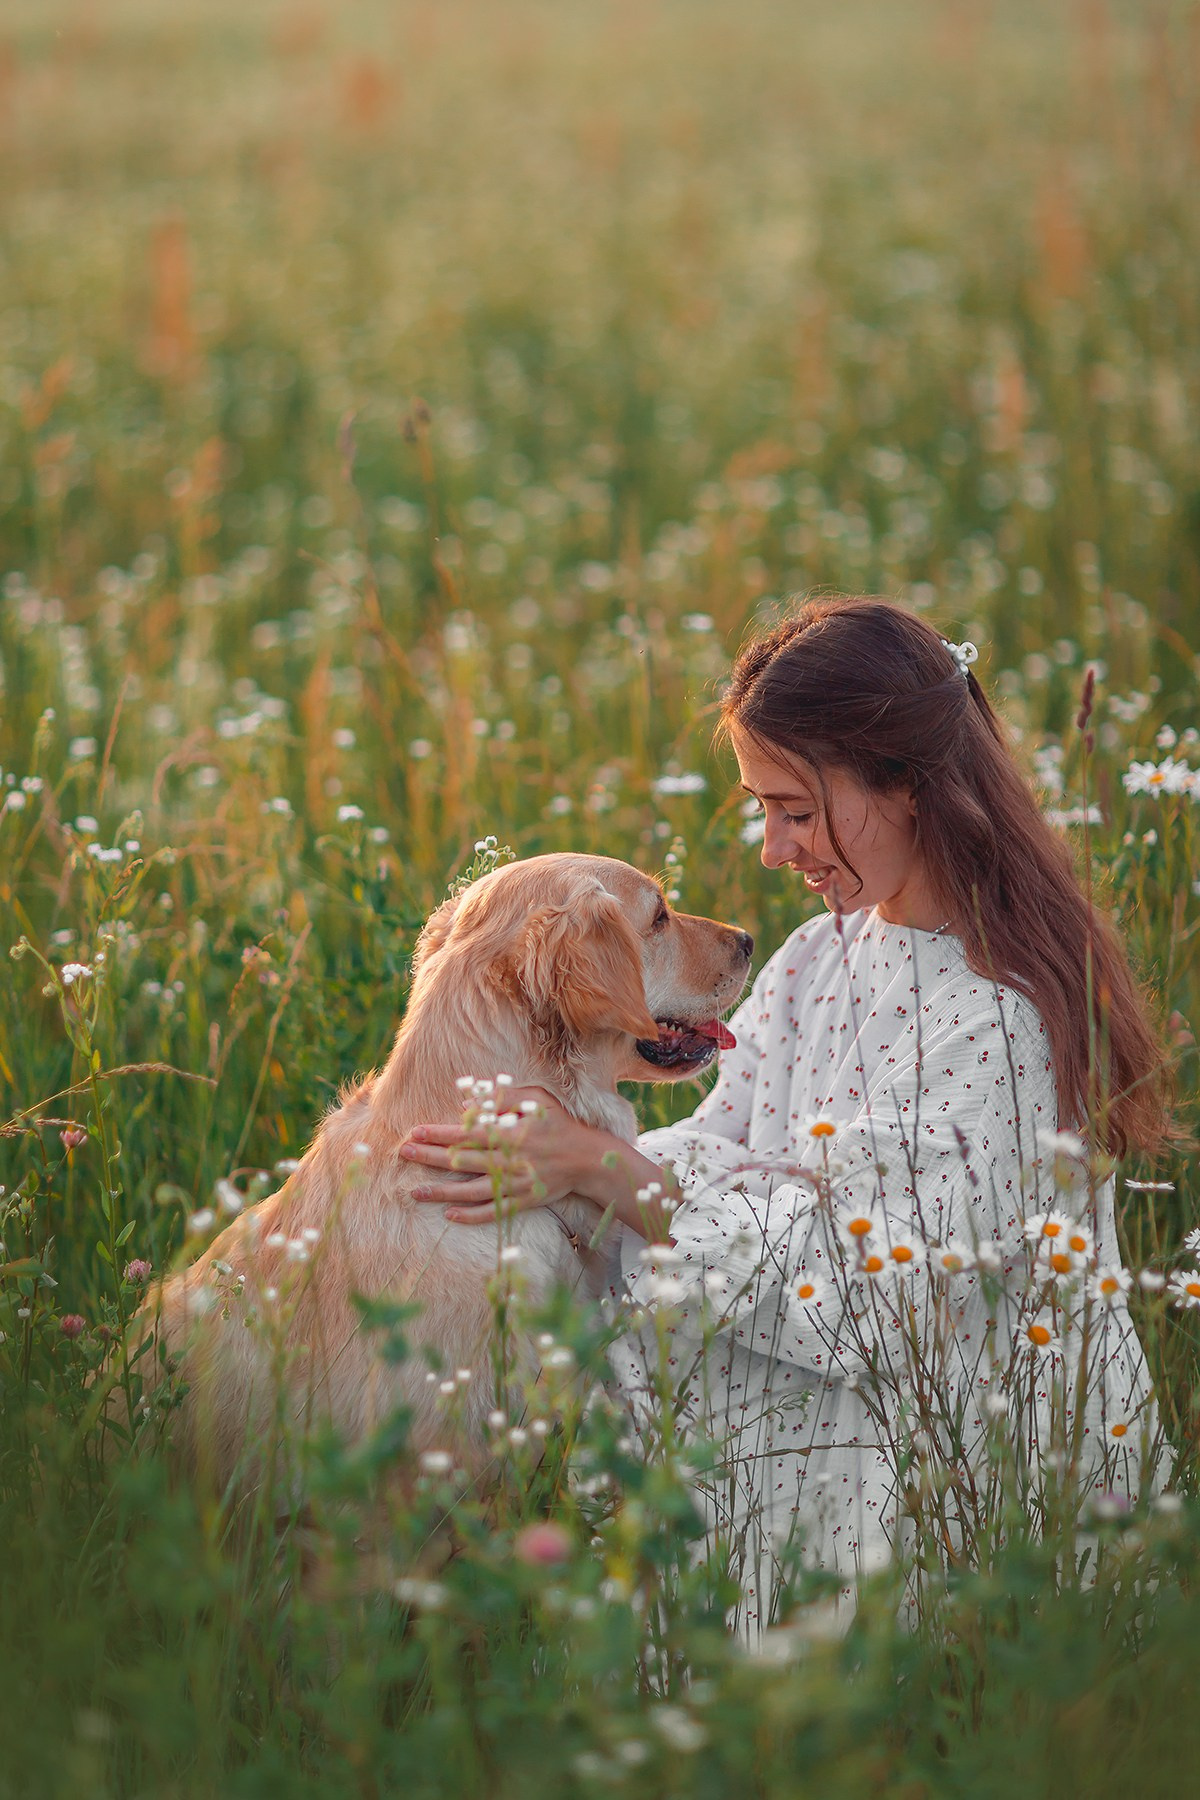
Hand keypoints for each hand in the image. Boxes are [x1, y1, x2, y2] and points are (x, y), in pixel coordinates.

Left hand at [399, 1086, 610, 1225]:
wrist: (587, 1159)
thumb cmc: (559, 1124)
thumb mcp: (536, 1101)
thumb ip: (504, 1097)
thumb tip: (468, 1099)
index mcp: (509, 1134)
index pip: (466, 1134)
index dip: (439, 1134)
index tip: (415, 1132)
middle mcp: (507, 1161)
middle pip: (462, 1161)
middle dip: (430, 1158)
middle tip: (403, 1155)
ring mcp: (513, 1184)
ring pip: (471, 1191)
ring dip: (441, 1192)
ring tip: (415, 1192)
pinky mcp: (521, 1201)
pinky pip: (492, 1212)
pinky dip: (470, 1215)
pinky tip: (449, 1215)